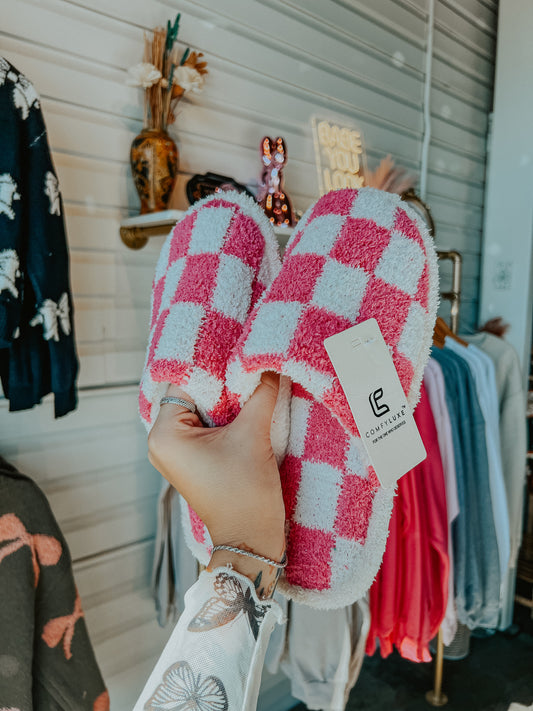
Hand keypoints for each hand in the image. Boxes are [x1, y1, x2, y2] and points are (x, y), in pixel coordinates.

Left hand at [147, 372, 285, 596]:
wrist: (251, 540)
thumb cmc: (245, 493)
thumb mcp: (253, 435)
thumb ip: (261, 392)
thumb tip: (270, 363)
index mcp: (164, 434)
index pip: (184, 382)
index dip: (211, 366)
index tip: (236, 351)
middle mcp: (161, 442)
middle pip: (190, 395)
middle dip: (219, 382)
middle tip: (245, 363)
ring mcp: (174, 454)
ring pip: (199, 410)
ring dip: (224, 399)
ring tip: (249, 381)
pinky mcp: (190, 461)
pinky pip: (203, 426)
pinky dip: (223, 416)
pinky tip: (245, 405)